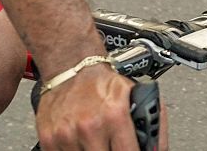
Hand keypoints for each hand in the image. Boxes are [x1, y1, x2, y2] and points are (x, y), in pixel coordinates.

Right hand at [36, 64, 150, 150]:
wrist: (70, 64)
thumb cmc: (101, 80)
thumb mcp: (134, 94)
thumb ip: (149, 121)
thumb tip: (157, 147)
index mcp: (115, 115)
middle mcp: (90, 127)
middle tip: (112, 145)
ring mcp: (67, 135)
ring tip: (96, 142)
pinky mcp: (49, 139)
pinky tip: (80, 142)